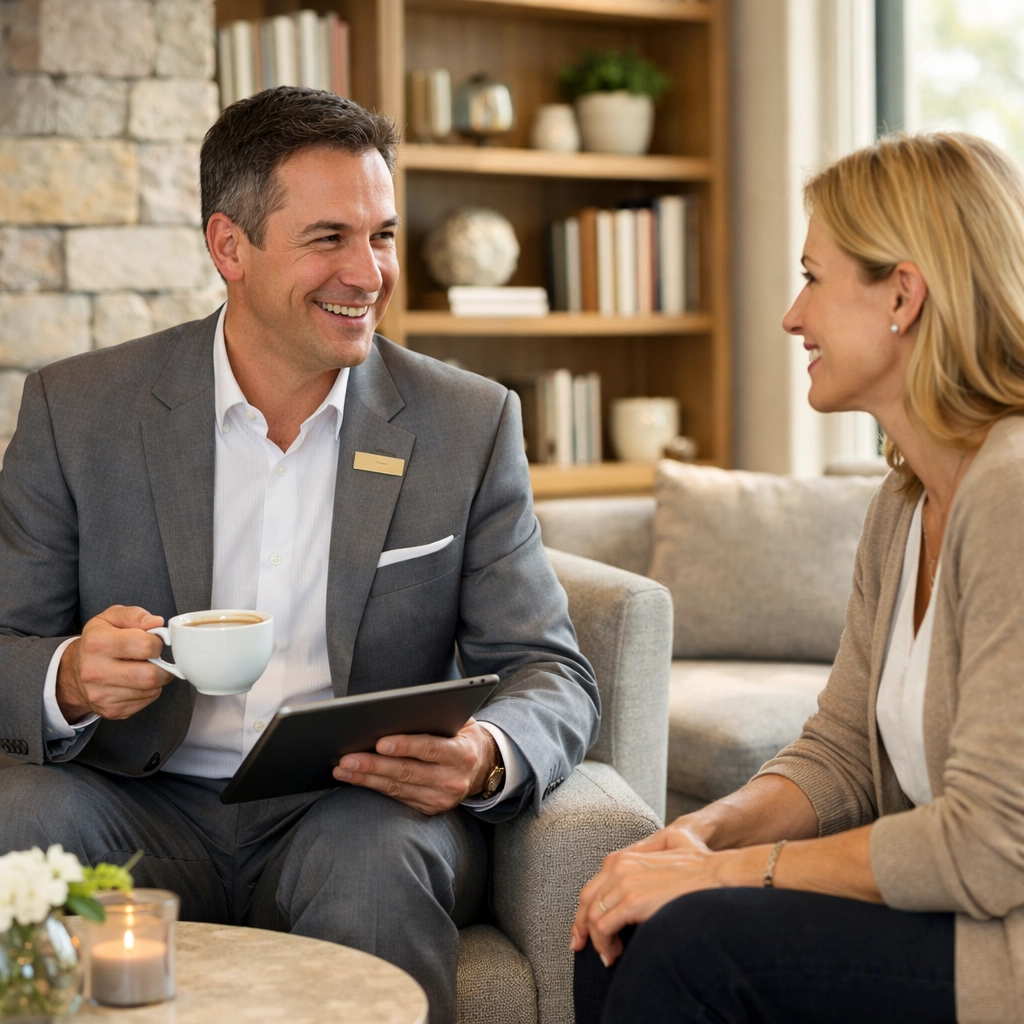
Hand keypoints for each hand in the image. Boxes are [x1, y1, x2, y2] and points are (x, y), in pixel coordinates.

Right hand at [56, 606, 173, 721]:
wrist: (73, 672)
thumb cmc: (97, 641)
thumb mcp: (110, 618)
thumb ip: (134, 615)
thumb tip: (156, 623)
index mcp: (97, 643)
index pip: (145, 646)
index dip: (157, 642)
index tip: (154, 641)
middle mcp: (95, 671)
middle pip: (150, 675)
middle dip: (164, 666)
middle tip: (158, 659)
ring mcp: (102, 695)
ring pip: (151, 690)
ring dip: (157, 679)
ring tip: (146, 668)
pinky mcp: (111, 710)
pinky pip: (146, 701)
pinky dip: (149, 691)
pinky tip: (137, 681)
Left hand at [333, 718, 497, 814]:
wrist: (482, 768)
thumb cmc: (462, 737)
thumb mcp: (460, 723)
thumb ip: (437, 717)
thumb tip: (403, 710)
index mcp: (462, 754)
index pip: (430, 749)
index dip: (405, 746)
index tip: (380, 743)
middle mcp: (453, 780)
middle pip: (408, 772)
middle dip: (374, 765)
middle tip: (348, 758)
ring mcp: (441, 799)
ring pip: (398, 788)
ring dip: (367, 779)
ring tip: (343, 769)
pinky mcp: (430, 809)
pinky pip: (397, 798)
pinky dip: (374, 788)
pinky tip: (356, 779)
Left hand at [570, 827, 730, 965]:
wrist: (716, 873)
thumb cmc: (698, 868)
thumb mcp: (663, 859)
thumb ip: (644, 865)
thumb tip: (636, 890)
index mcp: (623, 858)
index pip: (593, 887)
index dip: (585, 911)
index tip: (584, 931)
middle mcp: (618, 867)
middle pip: (587, 901)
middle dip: (582, 927)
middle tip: (582, 947)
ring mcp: (623, 883)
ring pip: (593, 917)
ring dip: (598, 941)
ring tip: (610, 956)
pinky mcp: (632, 901)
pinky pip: (603, 927)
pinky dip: (604, 944)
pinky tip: (616, 954)